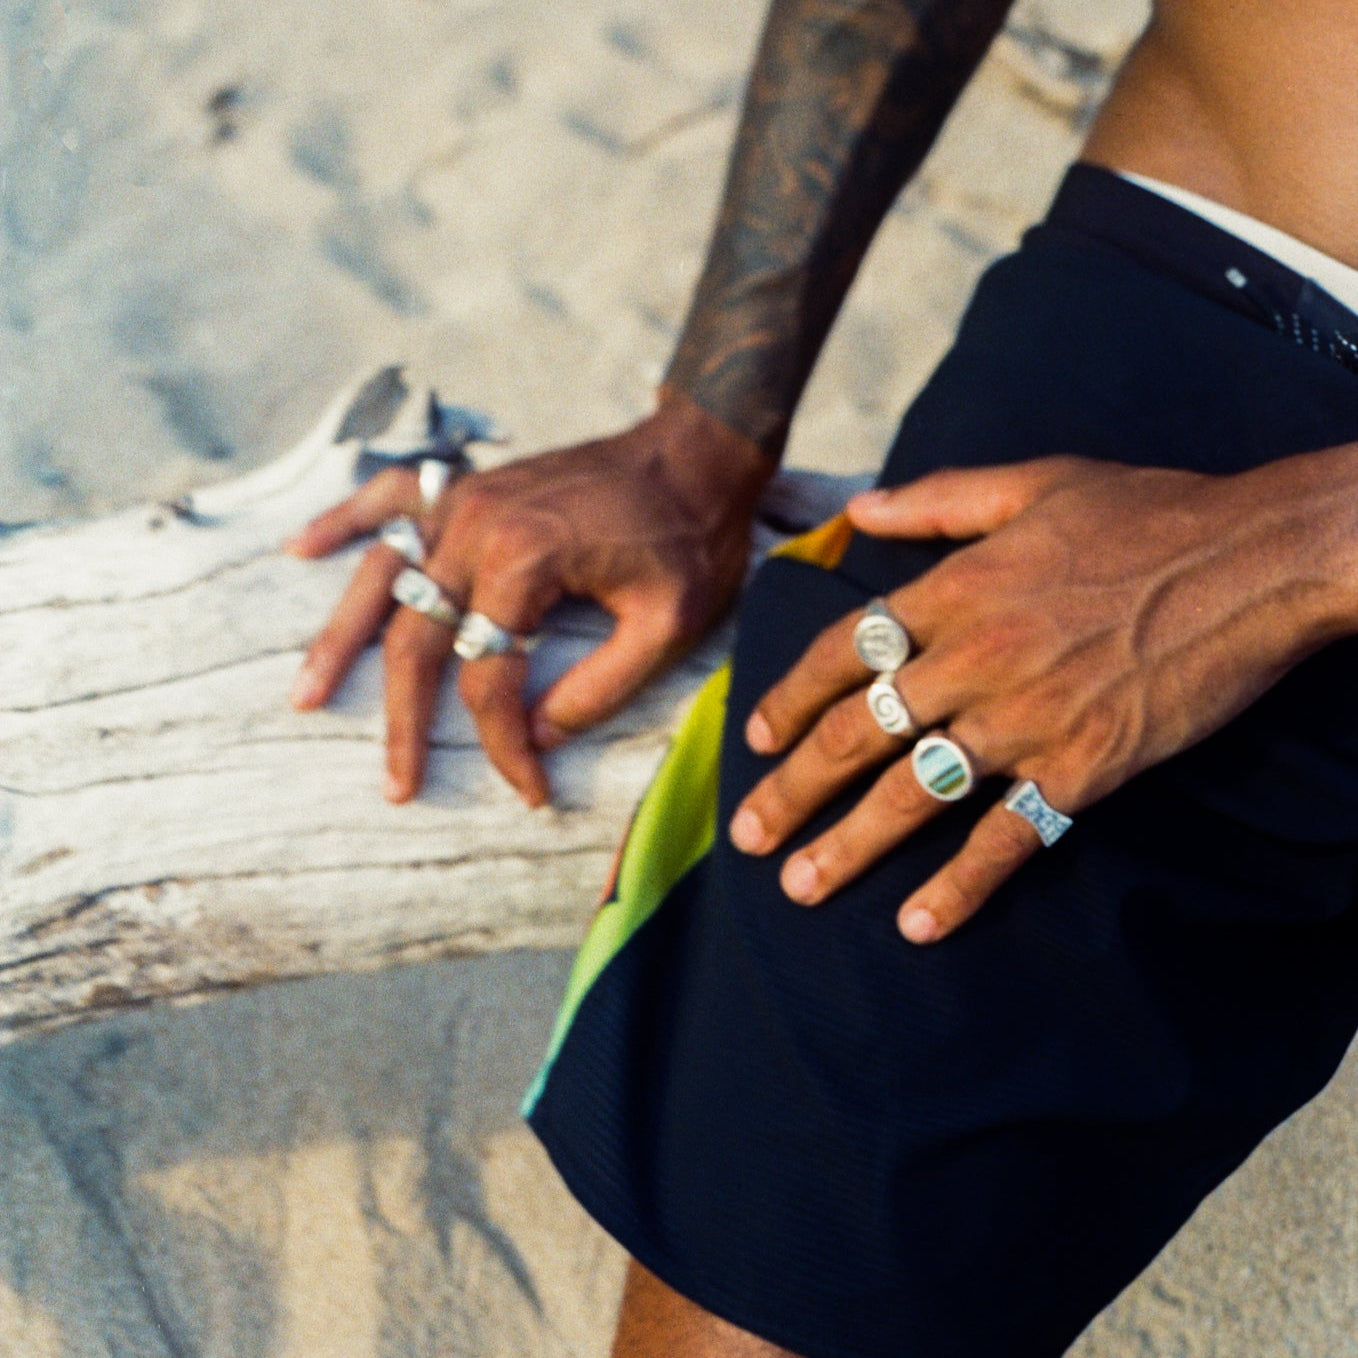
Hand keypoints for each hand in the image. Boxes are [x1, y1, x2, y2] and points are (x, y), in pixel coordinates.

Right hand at [286, 387, 771, 805]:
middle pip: (418, 640)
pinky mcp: (470, 486)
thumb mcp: (668, 627)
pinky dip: (345, 522)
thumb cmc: (692, 538)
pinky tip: (302, 550)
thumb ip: (599, 689)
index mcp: (526, 561)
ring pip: (383, 579)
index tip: (530, 790)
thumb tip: (536, 737)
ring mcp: (466, 500)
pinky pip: (390, 497)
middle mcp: (478, 528)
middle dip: (403, 722)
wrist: (697, 454)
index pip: (489, 677)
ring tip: (306, 695)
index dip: (504, 744)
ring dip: (341, 639)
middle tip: (396, 786)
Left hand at [729, 454, 1350, 943]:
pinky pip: (1008, 837)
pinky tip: (917, 924)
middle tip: (748, 837)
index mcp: (953, 592)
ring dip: (850, 847)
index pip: (841, 653)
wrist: (1254, 559)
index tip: (756, 740)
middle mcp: (972, 660)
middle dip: (793, 791)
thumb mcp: (1031, 481)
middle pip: (855, 736)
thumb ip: (935, 499)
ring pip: (912, 794)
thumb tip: (857, 510)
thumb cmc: (1146, 512)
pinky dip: (961, 885)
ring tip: (800, 888)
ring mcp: (1025, 721)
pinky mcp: (1084, 768)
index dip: (788, 700)